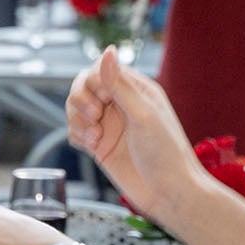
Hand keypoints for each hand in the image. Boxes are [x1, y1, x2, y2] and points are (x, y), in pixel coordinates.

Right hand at [66, 47, 203, 223]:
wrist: (168, 194)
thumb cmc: (165, 154)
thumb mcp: (142, 115)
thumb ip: (119, 84)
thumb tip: (107, 50)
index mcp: (137, 90)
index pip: (102, 69)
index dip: (95, 81)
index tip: (104, 99)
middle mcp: (121, 104)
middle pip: (83, 87)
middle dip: (81, 100)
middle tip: (94, 117)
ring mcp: (109, 125)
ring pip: (75, 109)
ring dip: (77, 120)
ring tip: (95, 138)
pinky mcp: (100, 145)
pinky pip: (75, 131)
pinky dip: (77, 136)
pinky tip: (92, 148)